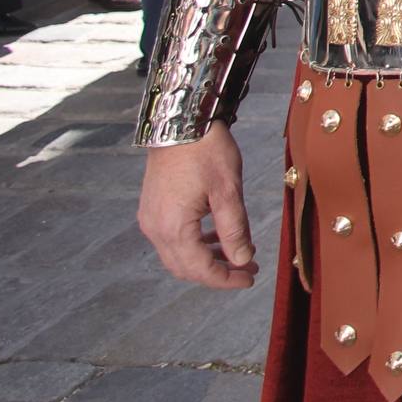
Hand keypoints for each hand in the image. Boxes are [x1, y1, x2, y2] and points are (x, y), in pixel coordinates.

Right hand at [138, 128, 258, 289]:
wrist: (181, 121)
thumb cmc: (206, 152)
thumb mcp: (228, 191)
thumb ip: (234, 230)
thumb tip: (243, 259)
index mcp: (174, 228)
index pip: (200, 269)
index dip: (226, 279)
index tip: (250, 279)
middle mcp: (155, 228)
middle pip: (185, 267)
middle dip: (217, 273)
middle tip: (248, 269)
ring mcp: (150, 218)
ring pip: (177, 255)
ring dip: (206, 259)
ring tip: (238, 254)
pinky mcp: (152, 208)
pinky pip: (171, 239)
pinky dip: (194, 244)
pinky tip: (216, 237)